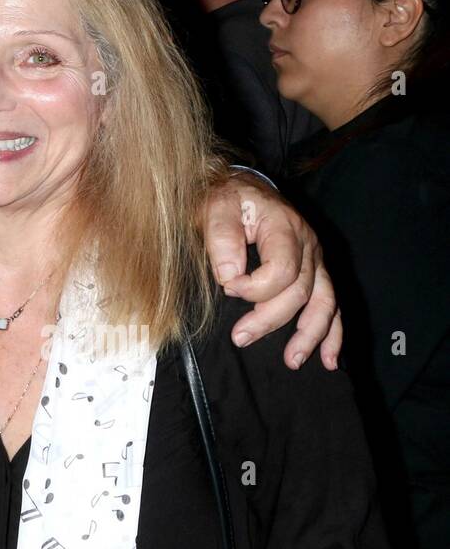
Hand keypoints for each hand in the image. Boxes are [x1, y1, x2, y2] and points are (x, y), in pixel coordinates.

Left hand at [202, 171, 341, 370]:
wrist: (242, 187)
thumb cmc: (227, 200)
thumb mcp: (215, 208)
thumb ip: (222, 239)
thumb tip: (229, 276)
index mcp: (285, 228)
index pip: (281, 270)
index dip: (254, 288)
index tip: (226, 288)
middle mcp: (308, 245)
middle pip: (299, 292)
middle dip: (270, 320)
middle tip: (240, 338)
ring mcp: (316, 260)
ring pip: (324, 303)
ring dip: (310, 336)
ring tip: (292, 361)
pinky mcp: (316, 272)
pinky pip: (333, 305)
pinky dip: (332, 333)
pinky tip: (328, 358)